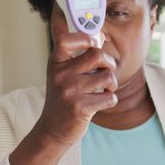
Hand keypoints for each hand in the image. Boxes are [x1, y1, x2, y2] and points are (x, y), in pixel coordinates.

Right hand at [35, 32, 117, 146]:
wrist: (52, 130)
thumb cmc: (62, 99)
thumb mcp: (63, 74)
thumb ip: (78, 55)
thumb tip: (100, 35)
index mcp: (55, 63)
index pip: (66, 39)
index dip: (85, 37)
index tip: (94, 44)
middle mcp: (60, 75)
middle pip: (97, 54)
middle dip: (109, 63)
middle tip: (106, 73)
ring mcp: (69, 92)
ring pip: (107, 76)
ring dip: (111, 84)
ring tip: (104, 90)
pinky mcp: (80, 108)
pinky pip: (109, 97)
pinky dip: (110, 100)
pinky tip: (100, 103)